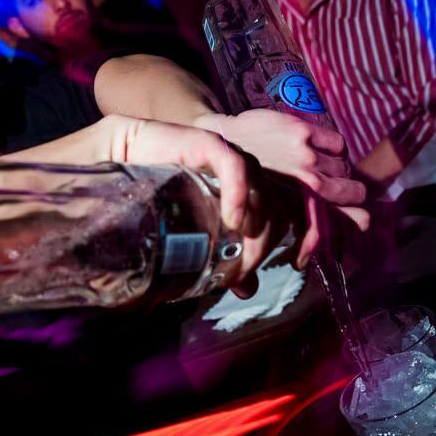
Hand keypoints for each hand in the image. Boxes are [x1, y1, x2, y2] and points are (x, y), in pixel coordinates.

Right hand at [111, 117, 353, 296]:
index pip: (296, 211)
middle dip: (265, 246)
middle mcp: (250, 175)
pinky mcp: (213, 144)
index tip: (297, 264)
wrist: (127, 154)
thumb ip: (225, 255)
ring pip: (262, 193)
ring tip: (233, 255)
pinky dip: (239, 195)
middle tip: (240, 272)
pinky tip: (231, 220)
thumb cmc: (163, 193)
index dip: (307, 236)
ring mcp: (233, 158)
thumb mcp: (198, 229)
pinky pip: (237, 169)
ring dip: (254, 230)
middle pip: (280, 209)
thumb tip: (247, 291)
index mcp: (253, 192)